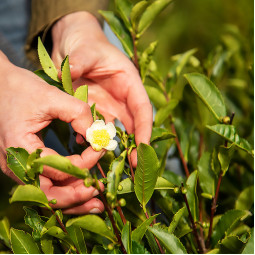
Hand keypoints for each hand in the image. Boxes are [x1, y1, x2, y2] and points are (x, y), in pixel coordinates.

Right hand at [0, 51, 103, 212]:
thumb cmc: (21, 89)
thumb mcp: (51, 96)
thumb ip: (78, 113)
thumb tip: (97, 135)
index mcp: (21, 148)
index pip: (59, 168)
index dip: (86, 162)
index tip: (102, 149)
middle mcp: (16, 165)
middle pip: (49, 194)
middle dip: (78, 196)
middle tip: (100, 192)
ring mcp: (17, 168)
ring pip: (46, 194)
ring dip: (72, 199)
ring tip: (94, 200)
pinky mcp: (23, 165)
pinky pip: (44, 184)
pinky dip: (63, 189)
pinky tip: (78, 189)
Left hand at [51, 11, 152, 165]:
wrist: (74, 45)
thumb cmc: (86, 44)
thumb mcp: (85, 50)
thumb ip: (79, 62)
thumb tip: (67, 73)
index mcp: (129, 83)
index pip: (142, 109)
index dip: (145, 129)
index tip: (143, 147)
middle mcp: (122, 98)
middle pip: (133, 124)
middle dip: (135, 145)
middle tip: (134, 166)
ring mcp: (108, 105)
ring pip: (115, 130)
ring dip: (113, 145)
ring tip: (109, 162)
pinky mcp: (95, 110)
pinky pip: (95, 128)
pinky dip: (91, 137)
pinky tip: (83, 144)